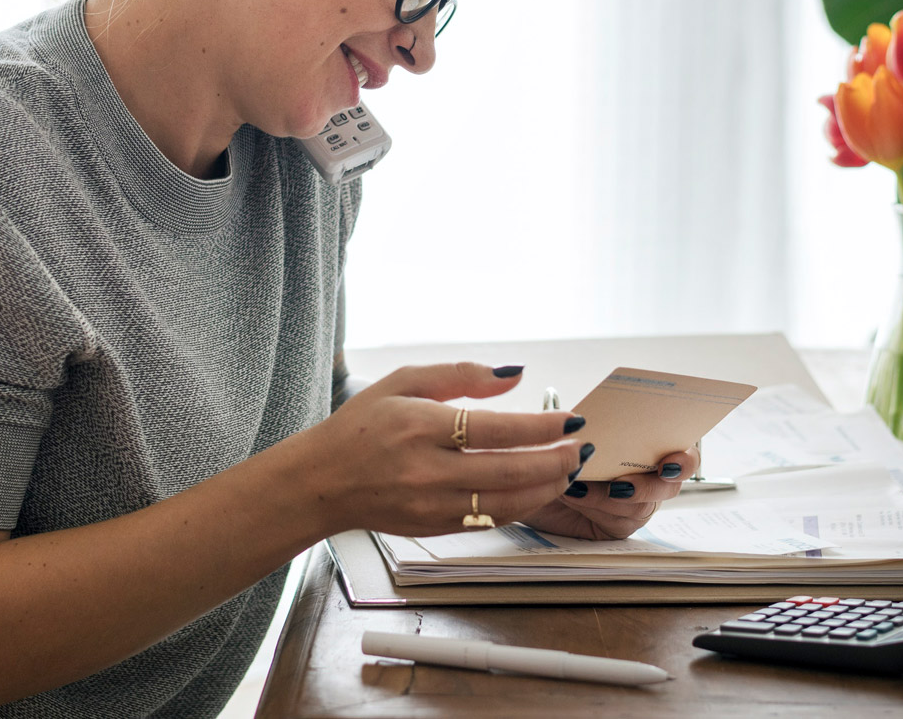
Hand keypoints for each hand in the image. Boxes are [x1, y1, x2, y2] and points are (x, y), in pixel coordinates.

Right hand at [298, 361, 587, 537]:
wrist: (322, 482)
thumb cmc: (362, 425)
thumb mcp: (403, 381)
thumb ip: (460, 374)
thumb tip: (515, 376)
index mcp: (421, 426)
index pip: (497, 430)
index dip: (542, 427)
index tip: (571, 420)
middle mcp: (428, 470)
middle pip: (510, 471)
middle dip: (556, 460)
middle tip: (580, 447)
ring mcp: (432, 505)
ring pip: (507, 503)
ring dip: (546, 488)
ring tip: (567, 469)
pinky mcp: (434, 528)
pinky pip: (489, 520)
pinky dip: (520, 506)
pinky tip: (536, 490)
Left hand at [520, 445, 699, 540]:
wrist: (527, 484)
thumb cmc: (553, 452)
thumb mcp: (567, 433)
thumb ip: (585, 427)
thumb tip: (587, 422)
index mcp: (646, 444)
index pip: (682, 451)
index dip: (684, 459)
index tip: (671, 461)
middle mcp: (647, 474)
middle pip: (669, 484)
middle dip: (647, 485)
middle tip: (620, 484)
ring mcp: (635, 503)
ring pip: (640, 506)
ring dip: (608, 496)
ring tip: (578, 486)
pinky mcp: (618, 526)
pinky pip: (617, 522)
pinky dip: (595, 508)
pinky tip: (574, 496)